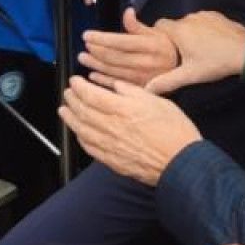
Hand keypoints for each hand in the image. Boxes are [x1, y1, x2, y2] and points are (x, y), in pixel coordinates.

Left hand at [59, 73, 199, 182]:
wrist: (180, 163)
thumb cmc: (175, 132)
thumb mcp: (158, 101)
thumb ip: (133, 91)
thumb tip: (116, 85)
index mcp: (122, 109)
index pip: (91, 95)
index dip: (79, 87)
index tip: (75, 81)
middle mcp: (111, 127)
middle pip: (83, 111)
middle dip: (72, 99)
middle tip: (68, 93)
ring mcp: (109, 145)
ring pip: (82, 129)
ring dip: (70, 118)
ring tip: (64, 110)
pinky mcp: (112, 160)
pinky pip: (90, 148)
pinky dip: (80, 138)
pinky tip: (78, 133)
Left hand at [81, 9, 178, 87]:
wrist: (180, 67)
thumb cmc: (165, 47)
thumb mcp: (155, 32)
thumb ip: (137, 25)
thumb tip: (127, 11)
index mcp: (150, 46)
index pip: (120, 42)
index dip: (101, 38)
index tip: (87, 35)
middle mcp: (146, 62)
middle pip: (114, 57)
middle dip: (96, 51)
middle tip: (85, 47)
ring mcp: (143, 77)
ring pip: (113, 71)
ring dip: (95, 65)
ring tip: (84, 58)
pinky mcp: (140, 88)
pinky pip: (118, 84)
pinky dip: (103, 80)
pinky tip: (93, 75)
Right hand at [146, 10, 244, 94]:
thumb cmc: (216, 63)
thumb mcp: (189, 75)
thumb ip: (166, 82)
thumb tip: (147, 89)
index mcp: (179, 30)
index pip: (158, 25)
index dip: (157, 35)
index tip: (162, 49)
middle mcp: (189, 18)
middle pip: (175, 26)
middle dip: (176, 38)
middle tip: (182, 55)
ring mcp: (204, 15)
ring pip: (189, 23)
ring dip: (190, 33)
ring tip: (199, 50)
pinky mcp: (217, 15)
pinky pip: (204, 21)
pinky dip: (204, 29)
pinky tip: (212, 43)